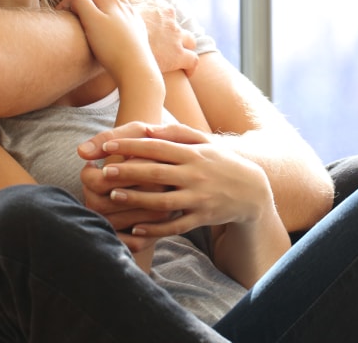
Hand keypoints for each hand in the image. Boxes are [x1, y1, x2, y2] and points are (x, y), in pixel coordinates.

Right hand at [64, 0, 158, 81]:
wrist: (135, 68)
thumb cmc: (111, 46)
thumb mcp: (92, 21)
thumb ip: (82, 4)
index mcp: (110, 0)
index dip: (67, 0)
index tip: (58, 13)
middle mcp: (123, 4)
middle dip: (81, 0)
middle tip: (69, 14)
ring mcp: (132, 16)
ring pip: (110, 4)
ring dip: (96, 6)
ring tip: (86, 17)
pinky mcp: (137, 28)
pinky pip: (120, 15)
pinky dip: (109, 16)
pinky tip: (107, 25)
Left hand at [78, 123, 274, 238]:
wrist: (252, 190)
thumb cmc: (221, 161)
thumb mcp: (205, 141)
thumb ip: (177, 133)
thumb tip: (148, 129)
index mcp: (193, 153)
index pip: (157, 147)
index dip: (131, 146)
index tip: (108, 146)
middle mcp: (195, 175)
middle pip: (156, 173)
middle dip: (128, 172)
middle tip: (104, 172)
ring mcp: (199, 198)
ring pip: (162, 201)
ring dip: (137, 200)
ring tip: (113, 197)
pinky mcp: (202, 218)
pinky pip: (175, 226)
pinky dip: (156, 228)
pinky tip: (136, 228)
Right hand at [99, 0, 197, 76]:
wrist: (121, 43)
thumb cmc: (112, 16)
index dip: (145, 9)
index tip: (138, 18)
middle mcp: (167, 14)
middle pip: (170, 18)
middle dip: (164, 25)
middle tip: (152, 37)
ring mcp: (175, 33)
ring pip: (186, 37)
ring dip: (180, 43)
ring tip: (171, 53)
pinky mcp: (177, 55)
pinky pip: (191, 59)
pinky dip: (189, 65)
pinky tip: (185, 71)